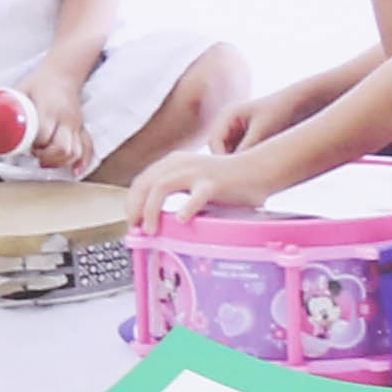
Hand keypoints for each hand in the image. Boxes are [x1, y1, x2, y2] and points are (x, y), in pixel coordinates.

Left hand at [9, 60, 96, 177]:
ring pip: (74, 152)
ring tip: (46, 161)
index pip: (44, 137)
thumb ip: (6, 106)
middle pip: (61, 148)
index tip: (24, 148)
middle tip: (34, 156)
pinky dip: (82, 161)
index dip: (33, 147)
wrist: (64, 72)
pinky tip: (75, 171)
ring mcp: (75, 125)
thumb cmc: (39, 82)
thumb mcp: (20, 89)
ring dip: (60, 162)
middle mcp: (66, 119)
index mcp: (50, 110)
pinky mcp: (81, 128)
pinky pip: (87, 148)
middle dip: (46, 158)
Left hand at [117, 144, 256, 222]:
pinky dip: (186, 208)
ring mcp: (197, 171)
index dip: (132, 201)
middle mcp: (181, 163)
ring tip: (150, 230)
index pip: (142, 181)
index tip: (132, 220)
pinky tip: (181, 219)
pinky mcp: (214, 182)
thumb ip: (178, 192)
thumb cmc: (229, 181)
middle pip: (145, 183)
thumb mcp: (195, 183)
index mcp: (174, 162)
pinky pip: (196, 196)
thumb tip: (158, 217)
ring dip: (150, 210)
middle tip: (134, 228)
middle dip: (135, 207)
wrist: (259, 170)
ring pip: (161, 187)